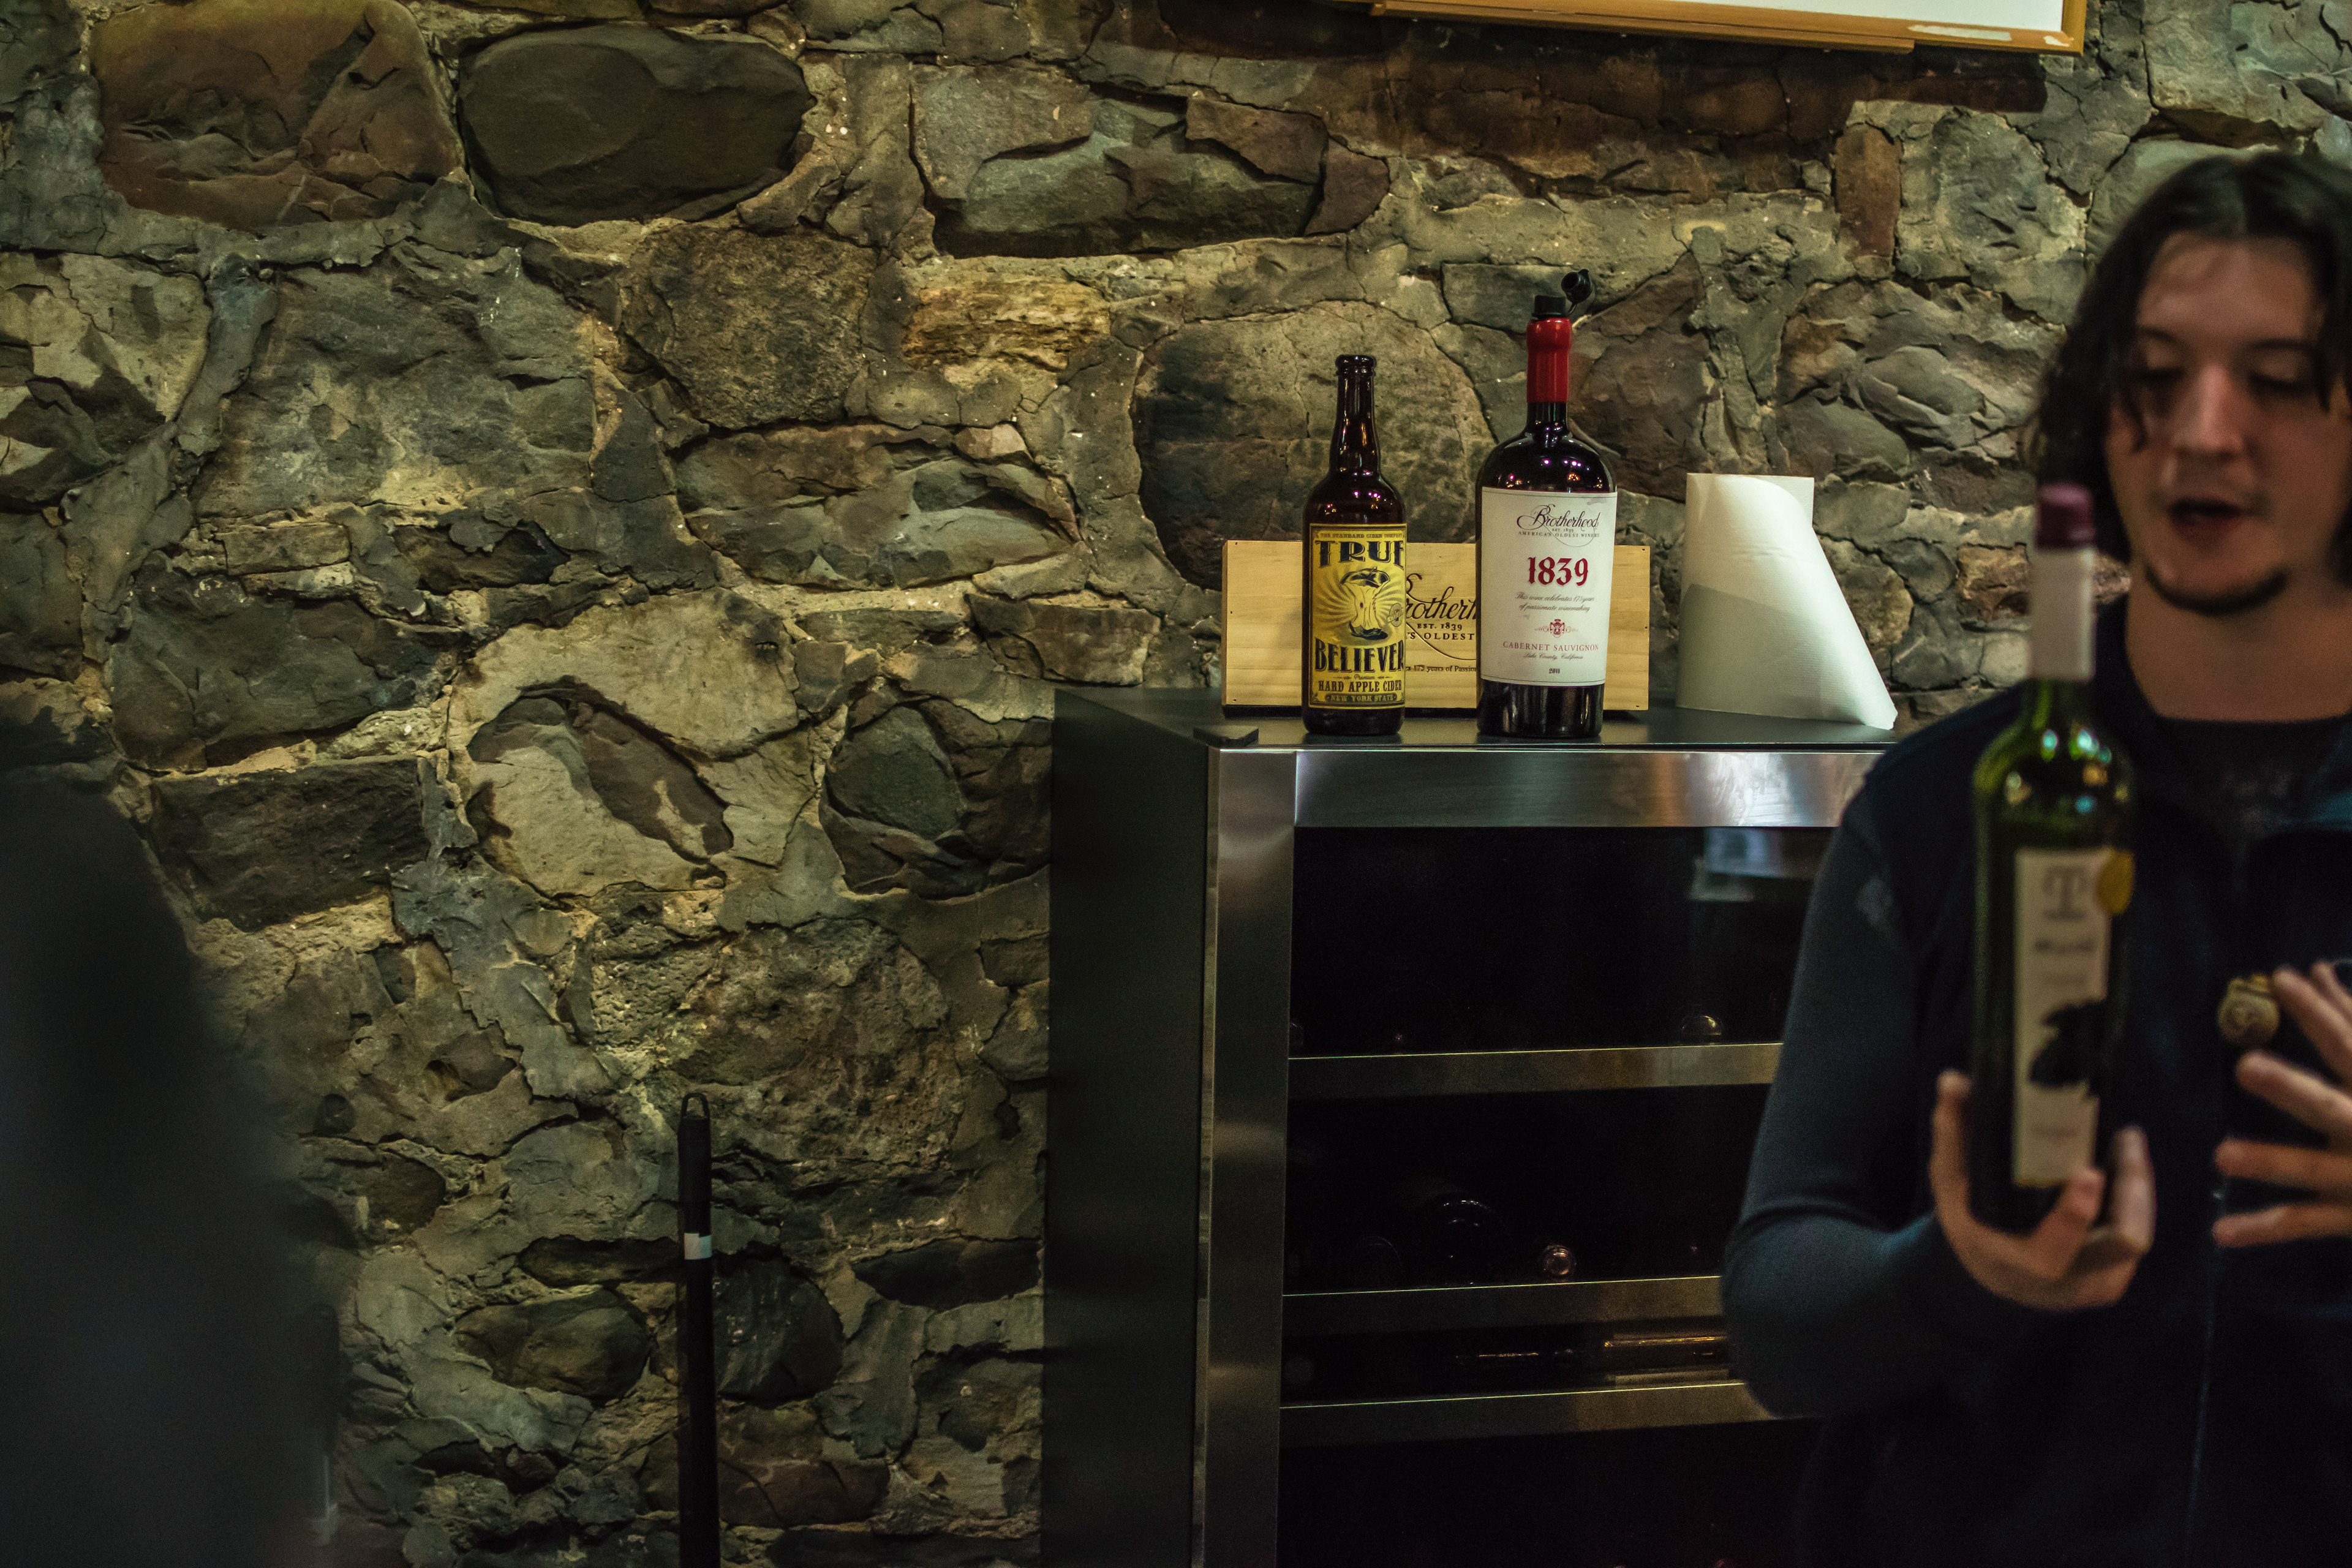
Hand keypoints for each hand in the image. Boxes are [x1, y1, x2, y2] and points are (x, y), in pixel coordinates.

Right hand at [1930, 1070, 2154, 1310]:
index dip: (2076, 1215)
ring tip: (2128, 1144)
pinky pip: (2136, 1238)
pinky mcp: (2114, 1281)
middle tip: (2125, 1137)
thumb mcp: (1952, 1185)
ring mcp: (2094, 1286)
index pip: (2053, 1251)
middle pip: (2122, 1242)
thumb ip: (1954, 1135)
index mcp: (2017, 1263)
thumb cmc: (1971, 1224)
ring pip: (2137, 1236)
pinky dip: (2135, 1202)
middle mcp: (2064, 1283)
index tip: (2089, 1172)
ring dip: (2138, 1188)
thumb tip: (1954, 1079)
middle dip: (2131, 1187)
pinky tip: (2123, 1172)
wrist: (1994, 1277)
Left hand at [2213, 962, 2351, 1245]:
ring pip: (2316, 1169)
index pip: (2350, 1045)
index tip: (2285, 978)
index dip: (2320, 1012)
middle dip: (2294, 1090)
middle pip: (2331, 1106)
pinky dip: (2265, 1228)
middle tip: (2246, 1067)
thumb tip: (2318, 970)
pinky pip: (2307, 1222)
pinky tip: (2221, 1233)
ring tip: (2221, 1156)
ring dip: (2273, 1162)